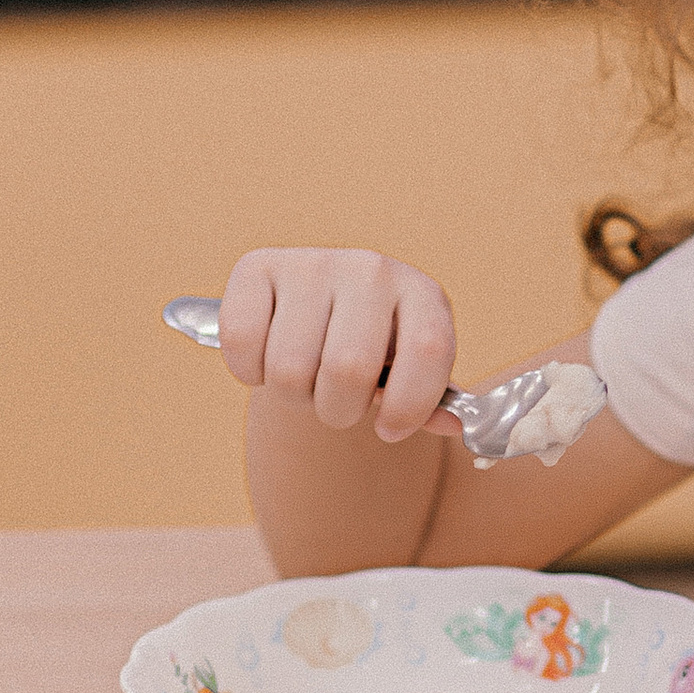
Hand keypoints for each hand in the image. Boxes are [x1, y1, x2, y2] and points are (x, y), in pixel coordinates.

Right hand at [218, 246, 459, 445]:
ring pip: (290, 368)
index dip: (409, 406)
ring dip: (292, 395)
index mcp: (421, 292)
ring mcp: (313, 263)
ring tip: (303, 379)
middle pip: (349, 368)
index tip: (389, 429)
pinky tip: (267, 356)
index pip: (427, 350)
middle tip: (335, 402)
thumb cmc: (374, 348)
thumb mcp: (408, 370)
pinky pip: (242, 343)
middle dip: (338, 410)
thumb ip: (427, 401)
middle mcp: (370, 268)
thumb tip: (451, 425)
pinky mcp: (256, 266)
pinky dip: (249, 371)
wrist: (322, 308)